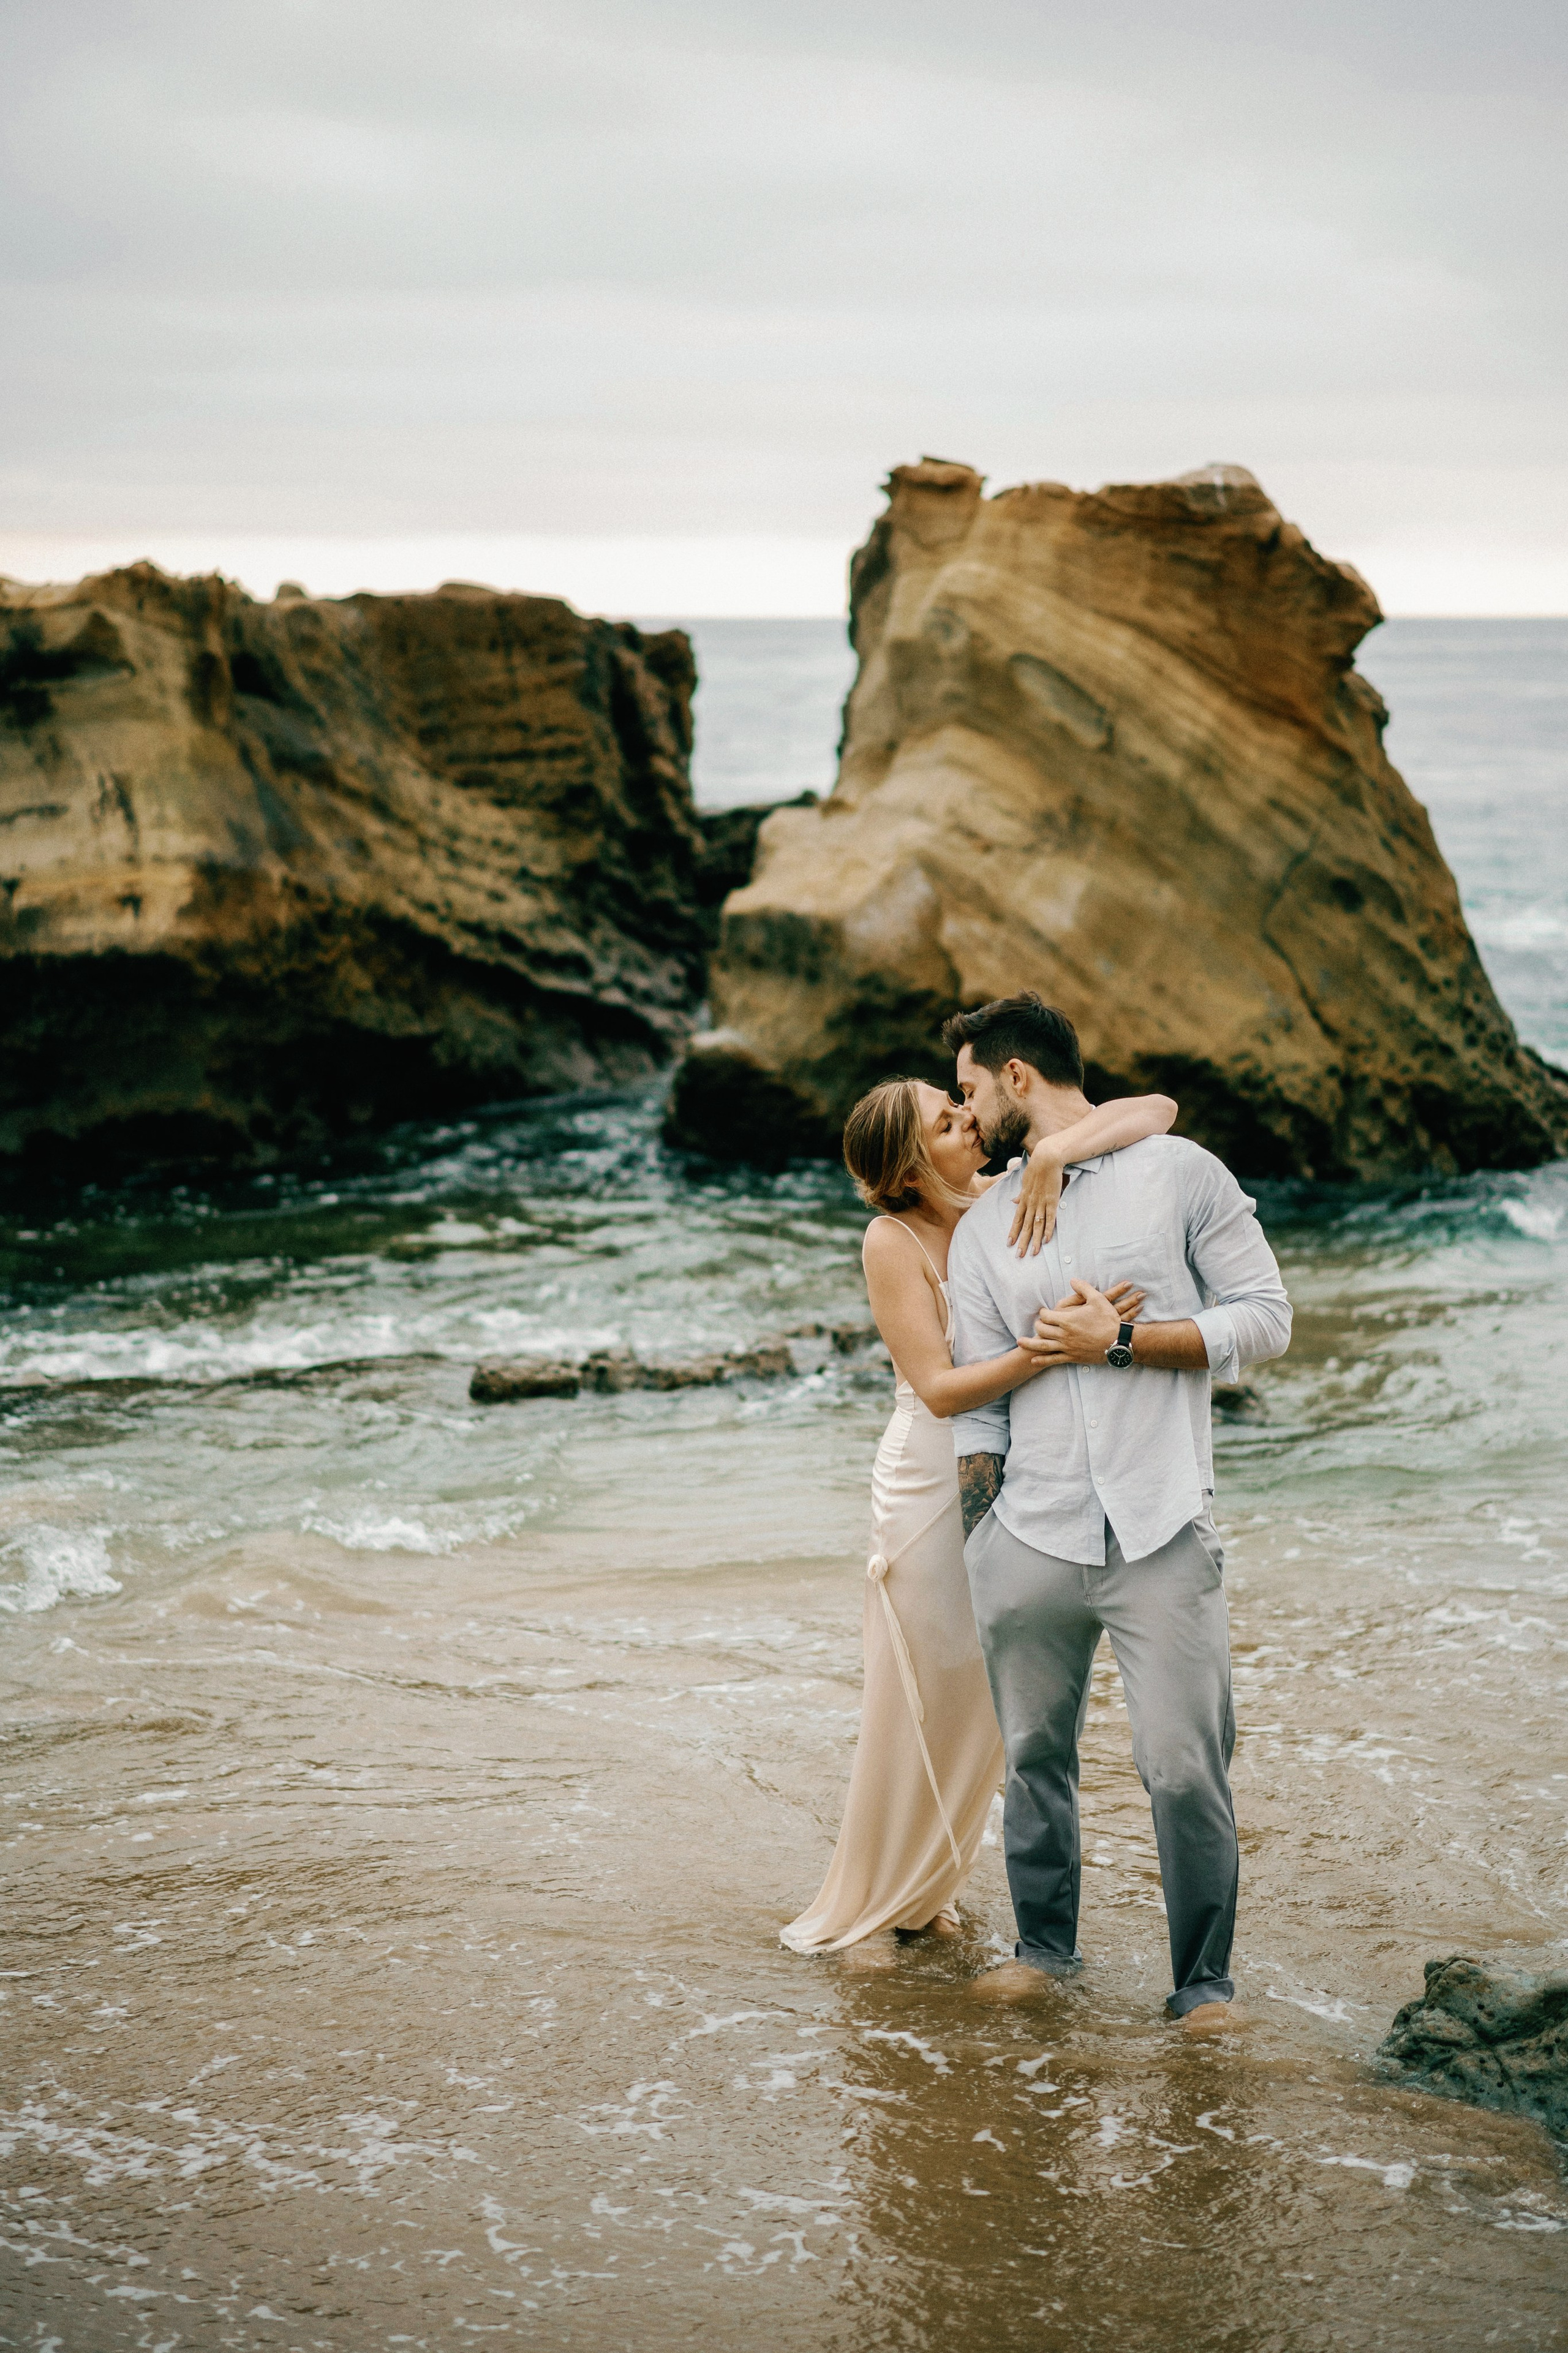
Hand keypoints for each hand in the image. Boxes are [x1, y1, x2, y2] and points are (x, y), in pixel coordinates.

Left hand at [1007, 1142, 1064, 1255]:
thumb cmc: (1037, 1169)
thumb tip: (1013, 1201)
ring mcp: (1041, 1203)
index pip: (1017, 1219)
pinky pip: (1050, 1218)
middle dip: (1022, 1241)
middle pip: (1025, 1226)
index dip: (1013, 1231)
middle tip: (1019, 1255)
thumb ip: (1020, 1194)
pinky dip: (1048, 1229)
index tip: (1009, 1243)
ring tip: (1032, 1253)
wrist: (1047, 1158)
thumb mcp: (1025, 1182)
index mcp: (1024, 1199)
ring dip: (1034, 1240)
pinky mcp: (1052, 1200)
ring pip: (1036, 1225)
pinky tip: (1046, 1240)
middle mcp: (1031, 1203)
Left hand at [1018, 1279, 1143, 1367]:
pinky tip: (1033, 1360)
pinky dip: (1042, 1360)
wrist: (1119, 1341)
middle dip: (1038, 1326)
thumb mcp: (1098, 1298)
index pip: (1046, 1316)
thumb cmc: (1108, 1319)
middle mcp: (1064, 1334)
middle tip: (1037, 1324)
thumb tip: (1073, 1279)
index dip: (1043, 1313)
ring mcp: (1067, 1347)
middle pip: (1043, 1329)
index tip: (1044, 1312)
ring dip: (1030, 1343)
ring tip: (1020, 1342)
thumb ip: (1083, 1288)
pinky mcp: (1073, 1357)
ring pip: (1044, 1345)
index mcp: (1067, 1319)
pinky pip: (1054, 1359)